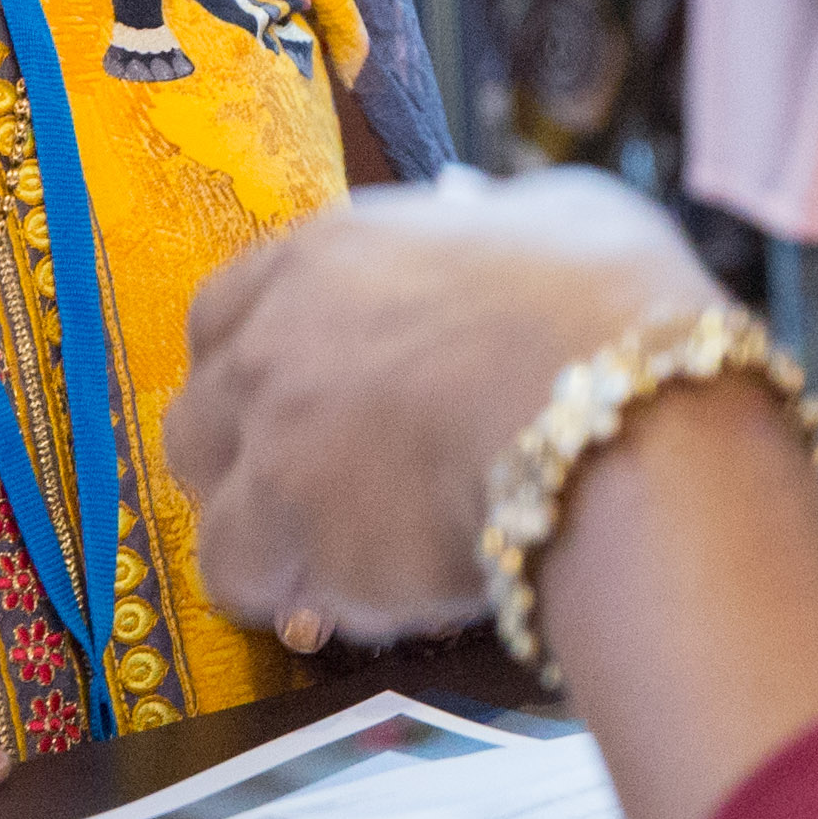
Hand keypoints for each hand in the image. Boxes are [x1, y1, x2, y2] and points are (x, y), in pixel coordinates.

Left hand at [166, 172, 728, 650]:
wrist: (621, 413)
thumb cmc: (612, 308)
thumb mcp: (556, 216)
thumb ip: (486, 226)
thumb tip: (479, 216)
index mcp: (325, 257)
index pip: (218, 316)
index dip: (252, 370)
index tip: (296, 406)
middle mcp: (273, 345)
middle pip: (197, 421)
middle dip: (246, 465)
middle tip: (325, 496)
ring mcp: (271, 444)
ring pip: (214, 518)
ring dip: (270, 546)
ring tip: (353, 565)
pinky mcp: (292, 538)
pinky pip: (257, 587)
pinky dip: (304, 601)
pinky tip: (374, 599)